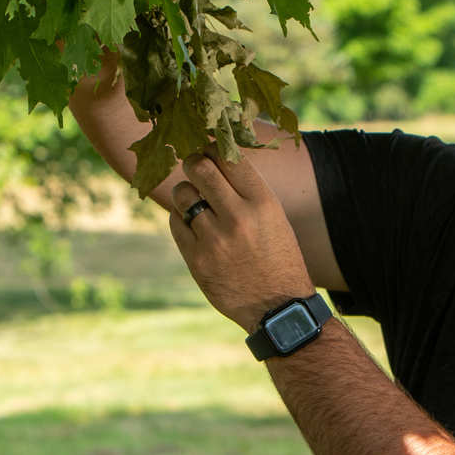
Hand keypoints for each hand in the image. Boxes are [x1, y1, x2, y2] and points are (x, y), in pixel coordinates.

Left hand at [169, 148, 314, 333]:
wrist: (278, 307)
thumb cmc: (278, 257)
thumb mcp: (274, 218)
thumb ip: (247, 190)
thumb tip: (214, 156)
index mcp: (263, 203)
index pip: (229, 157)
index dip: (214, 147)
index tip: (209, 149)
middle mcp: (238, 217)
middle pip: (200, 168)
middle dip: (193, 162)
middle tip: (194, 166)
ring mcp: (215, 240)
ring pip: (183, 194)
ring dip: (186, 192)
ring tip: (195, 201)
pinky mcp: (197, 260)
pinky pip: (176, 222)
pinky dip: (180, 217)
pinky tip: (193, 224)